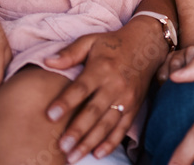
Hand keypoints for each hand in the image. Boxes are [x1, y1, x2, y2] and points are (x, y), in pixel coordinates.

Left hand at [43, 19, 167, 162]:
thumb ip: (70, 53)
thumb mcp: (91, 41)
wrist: (146, 45)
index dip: (66, 102)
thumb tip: (48, 61)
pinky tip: (97, 154)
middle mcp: (114, 85)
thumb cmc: (113, 43)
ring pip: (107, 125)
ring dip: (90, 142)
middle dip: (77, 131)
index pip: (81, 88)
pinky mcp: (134, 107)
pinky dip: (111, 143)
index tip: (50, 115)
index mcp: (101, 68)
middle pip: (94, 112)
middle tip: (62, 147)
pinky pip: (122, 128)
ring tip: (74, 157)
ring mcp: (126, 98)